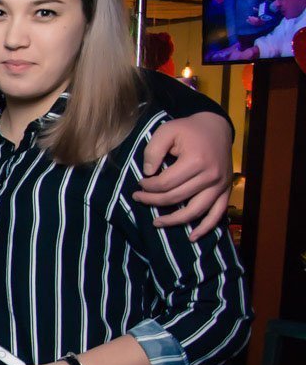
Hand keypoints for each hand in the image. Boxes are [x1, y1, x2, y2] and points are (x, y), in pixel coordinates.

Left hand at [134, 111, 233, 238]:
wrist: (216, 127)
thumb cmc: (188, 129)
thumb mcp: (167, 131)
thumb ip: (154, 150)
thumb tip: (148, 173)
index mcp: (196, 161)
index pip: (165, 183)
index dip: (148, 187)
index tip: (139, 184)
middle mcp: (211, 176)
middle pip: (176, 198)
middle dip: (153, 201)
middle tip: (138, 199)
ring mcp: (220, 185)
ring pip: (195, 211)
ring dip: (174, 220)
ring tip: (156, 223)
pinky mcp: (225, 190)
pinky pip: (217, 214)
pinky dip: (206, 228)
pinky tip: (192, 237)